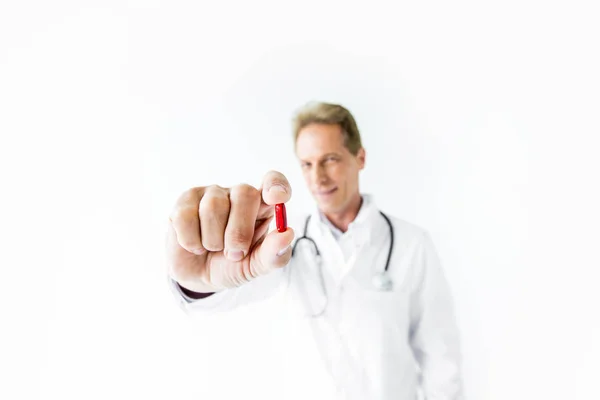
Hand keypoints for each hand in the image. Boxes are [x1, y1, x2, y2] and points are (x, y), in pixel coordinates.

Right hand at [166, 171, 294, 292]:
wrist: (198, 278)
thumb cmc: (232, 265)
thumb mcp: (256, 266)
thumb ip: (274, 254)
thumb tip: (287, 233)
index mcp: (262, 206)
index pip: (274, 181)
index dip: (276, 185)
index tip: (276, 198)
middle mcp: (238, 194)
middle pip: (245, 194)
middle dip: (239, 232)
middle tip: (234, 254)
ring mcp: (211, 194)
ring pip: (214, 207)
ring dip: (213, 241)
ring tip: (213, 249)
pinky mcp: (185, 201)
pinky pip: (187, 216)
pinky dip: (192, 241)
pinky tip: (195, 245)